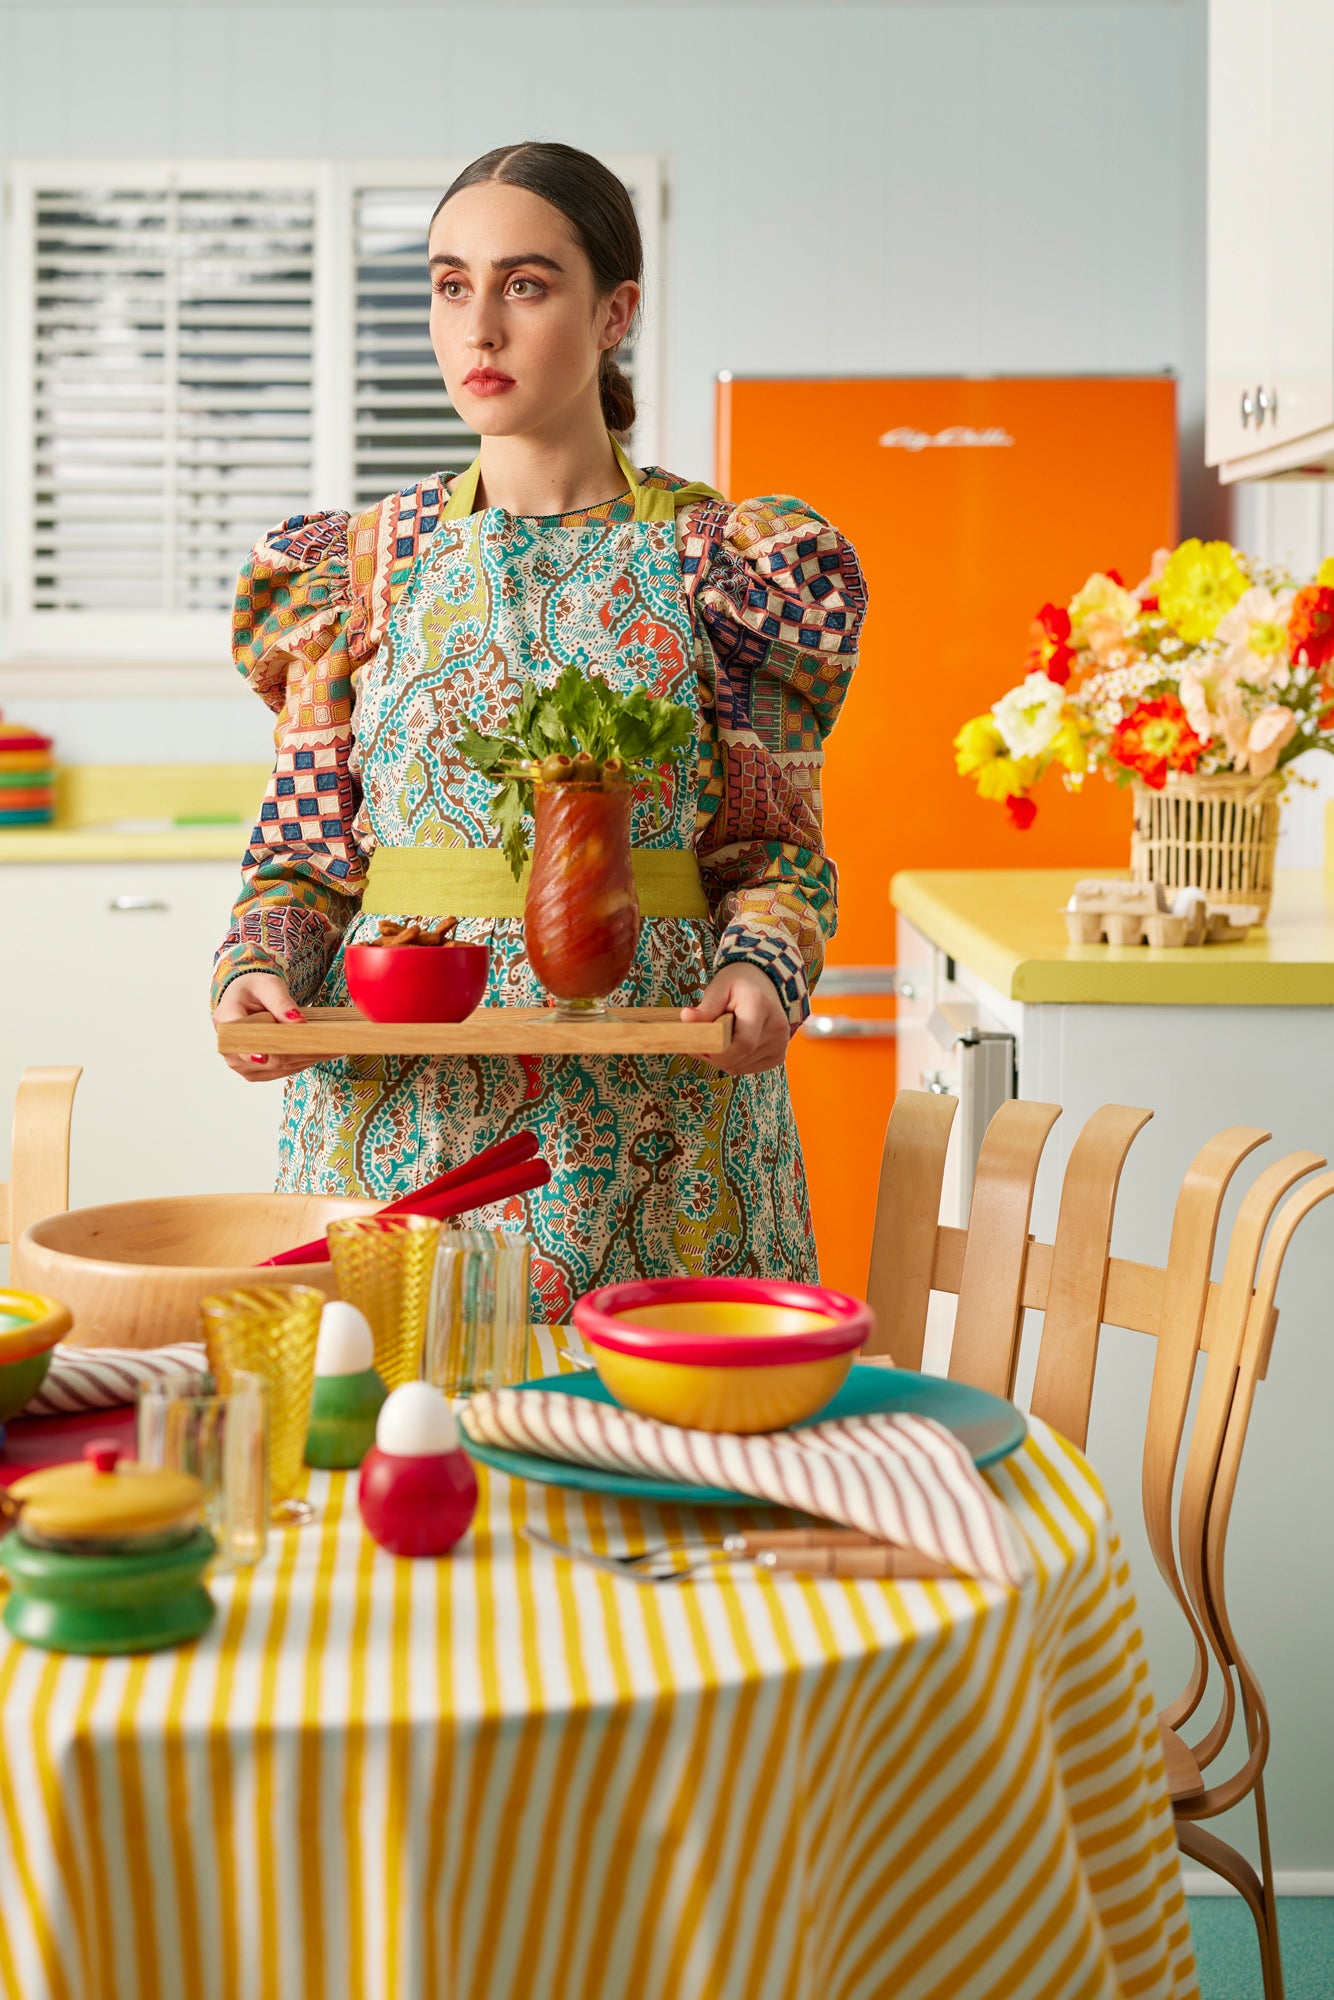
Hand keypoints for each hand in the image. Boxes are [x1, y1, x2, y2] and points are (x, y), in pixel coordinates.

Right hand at [214, 973, 320, 1082]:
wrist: (245, 1000)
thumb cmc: (254, 990)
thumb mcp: (268, 985)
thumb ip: (281, 1002)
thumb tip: (298, 1022)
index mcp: (227, 1019)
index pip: (238, 1039)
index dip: (253, 1050)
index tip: (264, 1056)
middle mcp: (230, 1047)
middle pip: (268, 1057)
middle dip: (300, 1052)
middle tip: (329, 1045)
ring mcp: (242, 1063)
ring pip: (279, 1067)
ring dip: (307, 1059)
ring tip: (333, 1048)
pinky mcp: (255, 1071)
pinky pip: (282, 1070)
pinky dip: (303, 1062)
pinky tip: (321, 1053)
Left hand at [682, 961, 792, 1075]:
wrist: (763, 983)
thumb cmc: (738, 984)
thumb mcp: (719, 988)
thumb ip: (705, 1007)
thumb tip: (686, 1018)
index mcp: (761, 1007)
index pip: (743, 1043)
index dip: (717, 1050)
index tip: (698, 1043)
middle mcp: (777, 1028)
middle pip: (738, 1058)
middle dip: (712, 1055)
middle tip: (700, 1039)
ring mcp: (780, 1044)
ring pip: (738, 1067)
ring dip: (721, 1058)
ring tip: (717, 1037)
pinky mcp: (778, 1055)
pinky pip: (746, 1069)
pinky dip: (733, 1061)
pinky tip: (731, 1044)